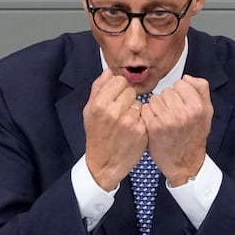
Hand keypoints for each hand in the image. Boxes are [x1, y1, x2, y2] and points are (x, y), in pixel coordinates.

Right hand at [83, 69, 147, 190]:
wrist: (104, 163)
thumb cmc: (96, 135)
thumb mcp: (89, 111)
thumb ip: (98, 88)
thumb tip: (109, 71)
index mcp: (100, 103)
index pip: (118, 80)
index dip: (119, 88)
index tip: (116, 97)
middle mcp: (114, 111)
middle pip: (130, 90)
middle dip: (127, 97)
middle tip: (121, 110)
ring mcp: (129, 121)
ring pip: (139, 102)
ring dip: (134, 109)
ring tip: (126, 121)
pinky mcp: (141, 130)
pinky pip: (145, 115)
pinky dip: (140, 120)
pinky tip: (133, 129)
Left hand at [141, 75, 213, 185]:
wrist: (184, 163)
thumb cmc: (194, 135)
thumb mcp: (206, 111)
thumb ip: (201, 89)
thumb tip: (185, 77)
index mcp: (197, 106)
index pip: (181, 83)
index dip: (180, 93)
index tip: (182, 104)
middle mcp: (183, 112)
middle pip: (167, 91)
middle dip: (168, 100)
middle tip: (173, 115)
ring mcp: (167, 120)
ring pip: (155, 98)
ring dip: (157, 107)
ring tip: (164, 119)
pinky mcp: (153, 127)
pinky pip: (145, 109)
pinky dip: (148, 115)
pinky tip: (155, 124)